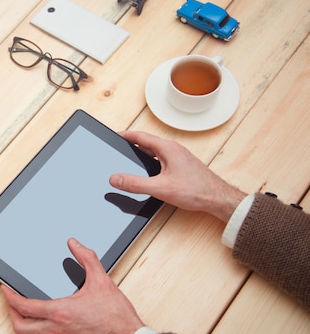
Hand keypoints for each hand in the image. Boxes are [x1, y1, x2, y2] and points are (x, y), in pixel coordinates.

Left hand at [1, 238, 143, 333]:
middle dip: (11, 312)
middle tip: (11, 300)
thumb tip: (75, 243)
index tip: (5, 289)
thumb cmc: (116, 316)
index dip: (9, 297)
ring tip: (26, 306)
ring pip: (32, 333)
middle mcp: (56, 329)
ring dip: (25, 320)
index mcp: (59, 312)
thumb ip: (86, 258)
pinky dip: (40, 325)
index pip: (24, 306)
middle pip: (20, 326)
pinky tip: (48, 315)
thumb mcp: (101, 280)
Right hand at [109, 131, 246, 222]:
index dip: (126, 135)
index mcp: (168, 149)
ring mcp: (179, 157)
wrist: (218, 198)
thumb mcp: (160, 188)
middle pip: (148, 143)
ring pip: (156, 151)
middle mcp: (174, 150)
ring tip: (131, 156)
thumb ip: (135, 183)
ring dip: (142, 152)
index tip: (116, 135)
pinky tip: (150, 170)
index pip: (141, 137)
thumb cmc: (197, 190)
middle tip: (121, 146)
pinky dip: (151, 161)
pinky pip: (162, 159)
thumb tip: (116, 179)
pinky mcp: (182, 166)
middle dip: (132, 144)